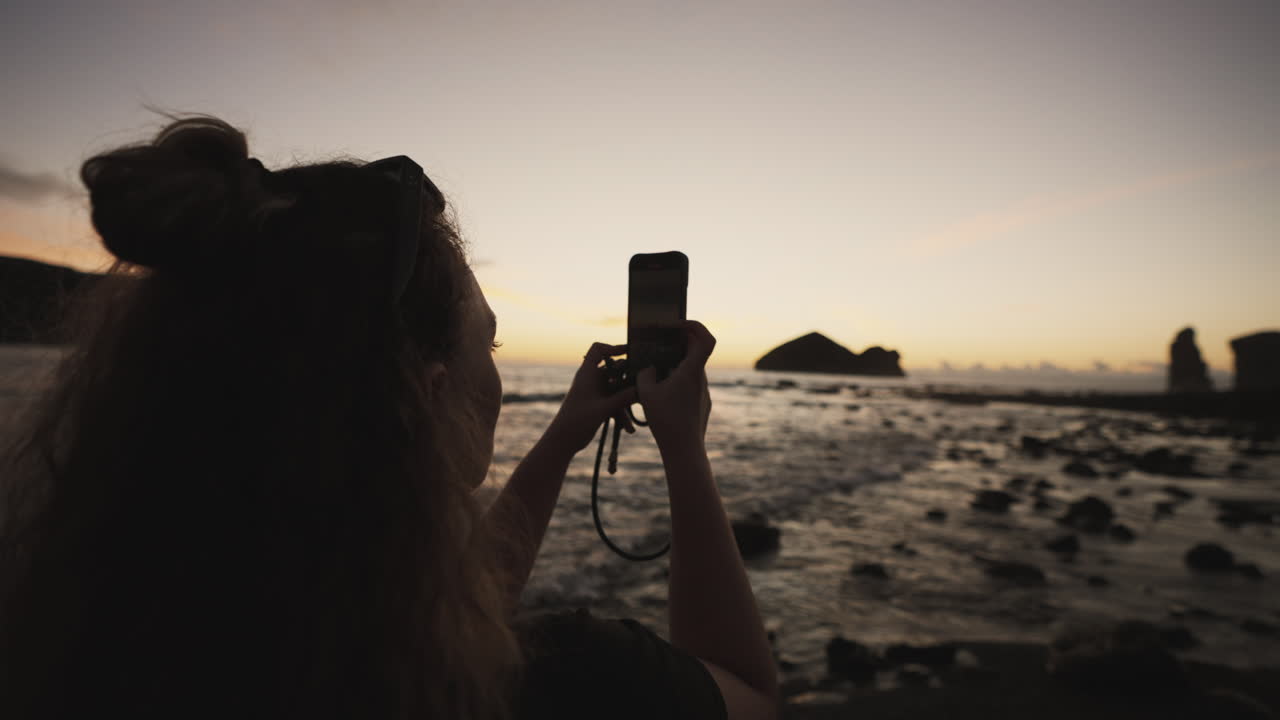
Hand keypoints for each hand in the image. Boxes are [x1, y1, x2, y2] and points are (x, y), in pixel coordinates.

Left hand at [545, 342, 638, 454]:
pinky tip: (628, 429)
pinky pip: (616, 403)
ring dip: (626, 402)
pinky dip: (622, 414)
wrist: (563, 440)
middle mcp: (592, 380)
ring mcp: (596, 392)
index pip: (598, 350)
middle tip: (643, 386)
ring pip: (618, 390)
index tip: (629, 352)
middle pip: (615, 370)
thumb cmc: (576, 421)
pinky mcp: (599, 404)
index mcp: (587, 373)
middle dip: (629, 380)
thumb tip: (643, 388)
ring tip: (635, 415)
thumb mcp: (604, 408)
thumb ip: (624, 397)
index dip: (613, 348)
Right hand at [636, 321, 714, 454]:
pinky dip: (678, 380)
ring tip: (656, 370)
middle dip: (678, 343)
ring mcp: (703, 392)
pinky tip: (663, 392)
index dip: (694, 325)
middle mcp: (701, 379)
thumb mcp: (646, 393)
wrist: (684, 450)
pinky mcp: (702, 404)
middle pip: (695, 351)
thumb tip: (650, 367)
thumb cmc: (666, 421)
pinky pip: (691, 385)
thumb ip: (646, 374)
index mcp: (691, 371)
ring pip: (692, 369)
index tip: (676, 325)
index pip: (704, 338)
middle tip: (659, 342)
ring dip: (676, 364)